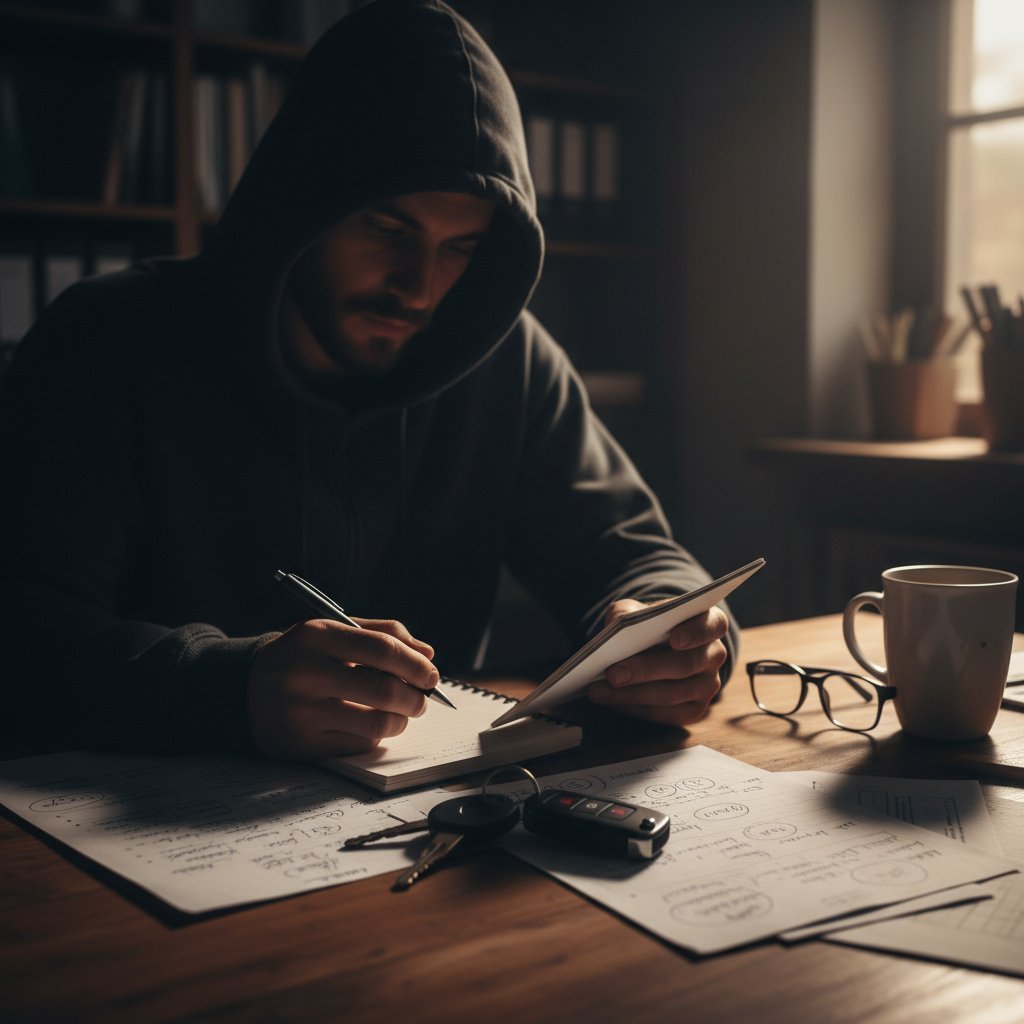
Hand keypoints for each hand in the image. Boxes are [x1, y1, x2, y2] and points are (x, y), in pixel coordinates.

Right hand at [247, 617, 438, 758]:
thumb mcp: (332, 631)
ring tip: (402, 715)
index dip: (415, 664)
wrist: (241, 690)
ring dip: (401, 721)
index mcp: (316, 635)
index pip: (382, 648)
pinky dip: (375, 738)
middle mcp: (305, 672)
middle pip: (384, 690)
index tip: (431, 674)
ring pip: (377, 724)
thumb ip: (381, 634)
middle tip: (422, 699)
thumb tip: (426, 655)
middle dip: (416, 698)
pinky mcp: (299, 745)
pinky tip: (370, 727)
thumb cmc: (302, 657)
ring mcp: (300, 711)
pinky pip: (358, 745)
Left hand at [586, 601, 728, 727]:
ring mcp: (708, 685)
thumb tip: (613, 632)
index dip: (696, 632)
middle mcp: (714, 655)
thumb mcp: (636, 611)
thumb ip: (627, 614)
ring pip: (673, 693)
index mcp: (709, 623)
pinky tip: (612, 702)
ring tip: (600, 691)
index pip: (713, 625)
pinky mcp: (694, 710)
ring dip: (632, 694)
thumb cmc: (647, 626)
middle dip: (646, 670)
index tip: (674, 639)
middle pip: (686, 664)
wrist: (654, 649)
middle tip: (613, 674)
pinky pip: (666, 714)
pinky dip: (636, 708)